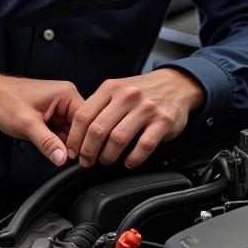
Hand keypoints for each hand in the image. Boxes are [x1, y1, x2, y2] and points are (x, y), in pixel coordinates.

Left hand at [0, 70, 83, 166]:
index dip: (83, 140)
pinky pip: (62, 133)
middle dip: (74, 144)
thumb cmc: (5, 101)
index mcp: (66, 94)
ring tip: (58, 154)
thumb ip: (46, 142)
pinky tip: (53, 149)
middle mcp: (66, 99)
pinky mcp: (53, 116)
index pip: (87, 121)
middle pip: (82, 128)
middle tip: (68, 160)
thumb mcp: (27, 123)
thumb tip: (63, 159)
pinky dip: (58, 143)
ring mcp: (60, 108)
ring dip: (65, 145)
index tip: (80, 159)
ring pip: (72, 133)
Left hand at [65, 69, 203, 168]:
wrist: (174, 84)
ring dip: (108, 156)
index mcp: (110, 88)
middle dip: (88, 150)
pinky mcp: (163, 121)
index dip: (75, 136)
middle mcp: (126, 96)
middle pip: (98, 129)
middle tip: (86, 161)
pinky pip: (144, 145)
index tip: (72, 150)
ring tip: (105, 161)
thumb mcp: (116, 89)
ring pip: (118, 138)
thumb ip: (98, 105)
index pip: (84, 115)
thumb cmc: (140, 91)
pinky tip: (128, 162)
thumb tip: (77, 131)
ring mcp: (146, 108)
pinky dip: (133, 158)